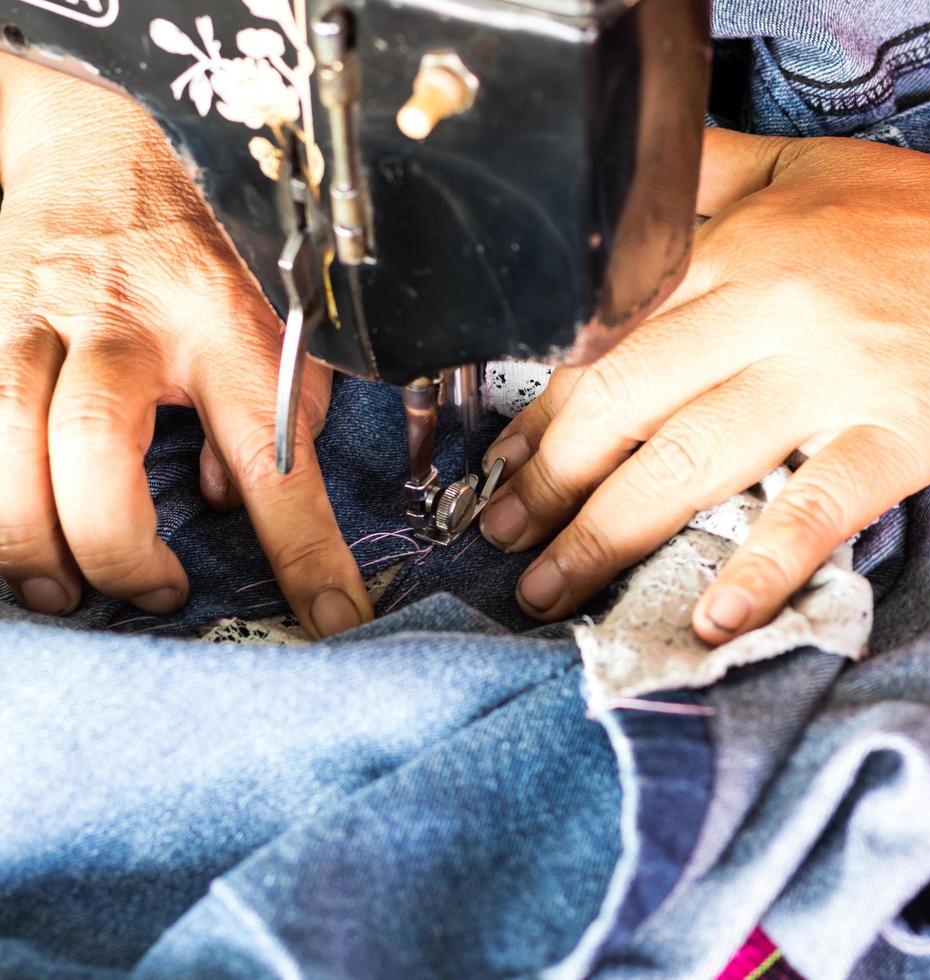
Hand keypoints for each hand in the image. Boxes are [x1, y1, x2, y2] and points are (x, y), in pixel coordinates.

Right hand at [0, 55, 370, 635]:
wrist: (90, 155)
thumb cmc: (195, 257)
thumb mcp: (274, 322)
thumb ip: (279, 410)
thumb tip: (235, 502)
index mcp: (224, 329)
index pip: (274, 453)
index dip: (304, 547)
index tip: (332, 618)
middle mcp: (123, 323)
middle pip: (95, 444)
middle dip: (117, 544)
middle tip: (156, 592)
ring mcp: (30, 320)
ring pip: (5, 438)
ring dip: (25, 538)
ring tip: (60, 589)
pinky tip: (7, 535)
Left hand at [479, 128, 929, 643]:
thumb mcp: (807, 164)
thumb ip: (705, 173)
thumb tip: (622, 183)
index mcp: (738, 245)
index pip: (608, 336)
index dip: (541, 409)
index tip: (498, 466)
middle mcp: (769, 306)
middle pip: (626, 406)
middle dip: (548, 485)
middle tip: (500, 543)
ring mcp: (833, 375)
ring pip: (692, 463)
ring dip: (608, 537)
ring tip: (552, 593)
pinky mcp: (896, 435)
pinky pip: (812, 510)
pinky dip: (758, 570)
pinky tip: (710, 623)